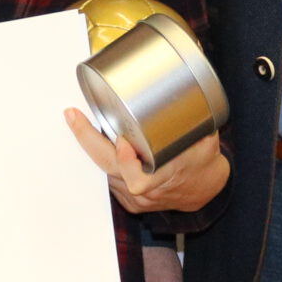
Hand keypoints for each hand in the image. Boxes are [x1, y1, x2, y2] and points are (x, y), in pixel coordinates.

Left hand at [65, 110, 228, 214]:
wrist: (206, 193)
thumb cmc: (204, 165)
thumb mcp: (207, 140)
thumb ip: (199, 115)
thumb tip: (193, 80)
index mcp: (165, 178)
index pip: (137, 180)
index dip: (126, 161)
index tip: (123, 141)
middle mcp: (146, 192)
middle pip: (109, 168)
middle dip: (88, 140)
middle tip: (74, 117)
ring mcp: (136, 199)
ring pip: (106, 171)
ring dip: (94, 147)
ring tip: (80, 121)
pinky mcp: (130, 201)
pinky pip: (110, 179)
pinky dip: (105, 159)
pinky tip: (100, 141)